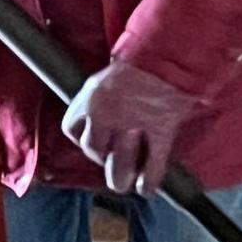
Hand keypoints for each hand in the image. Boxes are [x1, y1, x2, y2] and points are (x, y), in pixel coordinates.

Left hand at [63, 63, 202, 193]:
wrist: (169, 53)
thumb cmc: (140, 60)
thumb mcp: (107, 75)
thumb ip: (100, 97)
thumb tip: (100, 115)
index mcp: (90, 98)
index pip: (72, 129)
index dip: (82, 140)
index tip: (93, 143)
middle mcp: (107, 113)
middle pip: (94, 150)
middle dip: (101, 160)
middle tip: (109, 163)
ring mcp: (134, 124)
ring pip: (121, 162)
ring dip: (121, 178)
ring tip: (124, 183)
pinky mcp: (161, 130)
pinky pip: (154, 162)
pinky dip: (151, 178)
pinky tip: (148, 188)